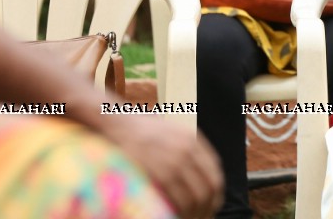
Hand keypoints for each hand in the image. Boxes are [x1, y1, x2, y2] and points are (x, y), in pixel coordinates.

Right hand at [100, 114, 223, 218]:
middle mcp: (189, 150)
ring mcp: (176, 161)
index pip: (214, 172)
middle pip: (209, 186)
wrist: (117, 123)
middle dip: (207, 208)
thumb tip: (196, 172)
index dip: (215, 194)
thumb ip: (185, 147)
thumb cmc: (138, 130)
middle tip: (201, 218)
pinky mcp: (161, 173)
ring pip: (196, 196)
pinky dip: (181, 212)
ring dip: (195, 213)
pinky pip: (179, 199)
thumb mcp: (169, 131)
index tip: (212, 206)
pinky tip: (176, 217)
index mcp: (193, 140)